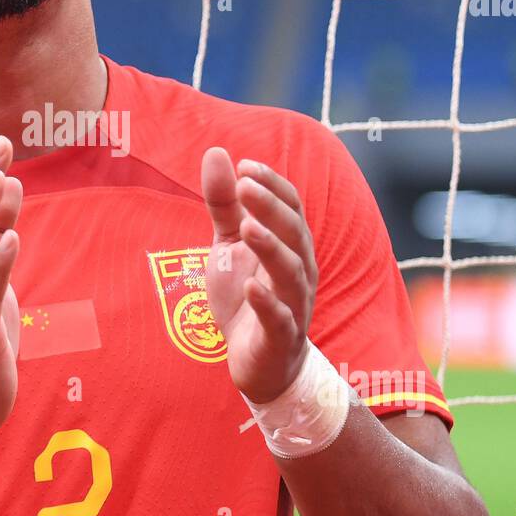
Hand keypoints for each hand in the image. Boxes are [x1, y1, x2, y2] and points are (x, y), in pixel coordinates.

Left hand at [200, 147, 317, 403]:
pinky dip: (267, 303)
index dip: (273, 184)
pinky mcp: (280, 338)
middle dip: (271, 207)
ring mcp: (294, 305)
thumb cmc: (247, 298)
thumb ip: (224, 203)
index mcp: (291, 245)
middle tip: (245, 185)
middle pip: (295, 232)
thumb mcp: (228, 245)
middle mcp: (299, 271)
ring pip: (291, 272)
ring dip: (271, 247)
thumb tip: (216, 152)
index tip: (245, 165)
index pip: (291, 206)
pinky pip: (280, 319)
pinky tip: (250, 287)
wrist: (259, 364)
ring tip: (247, 227)